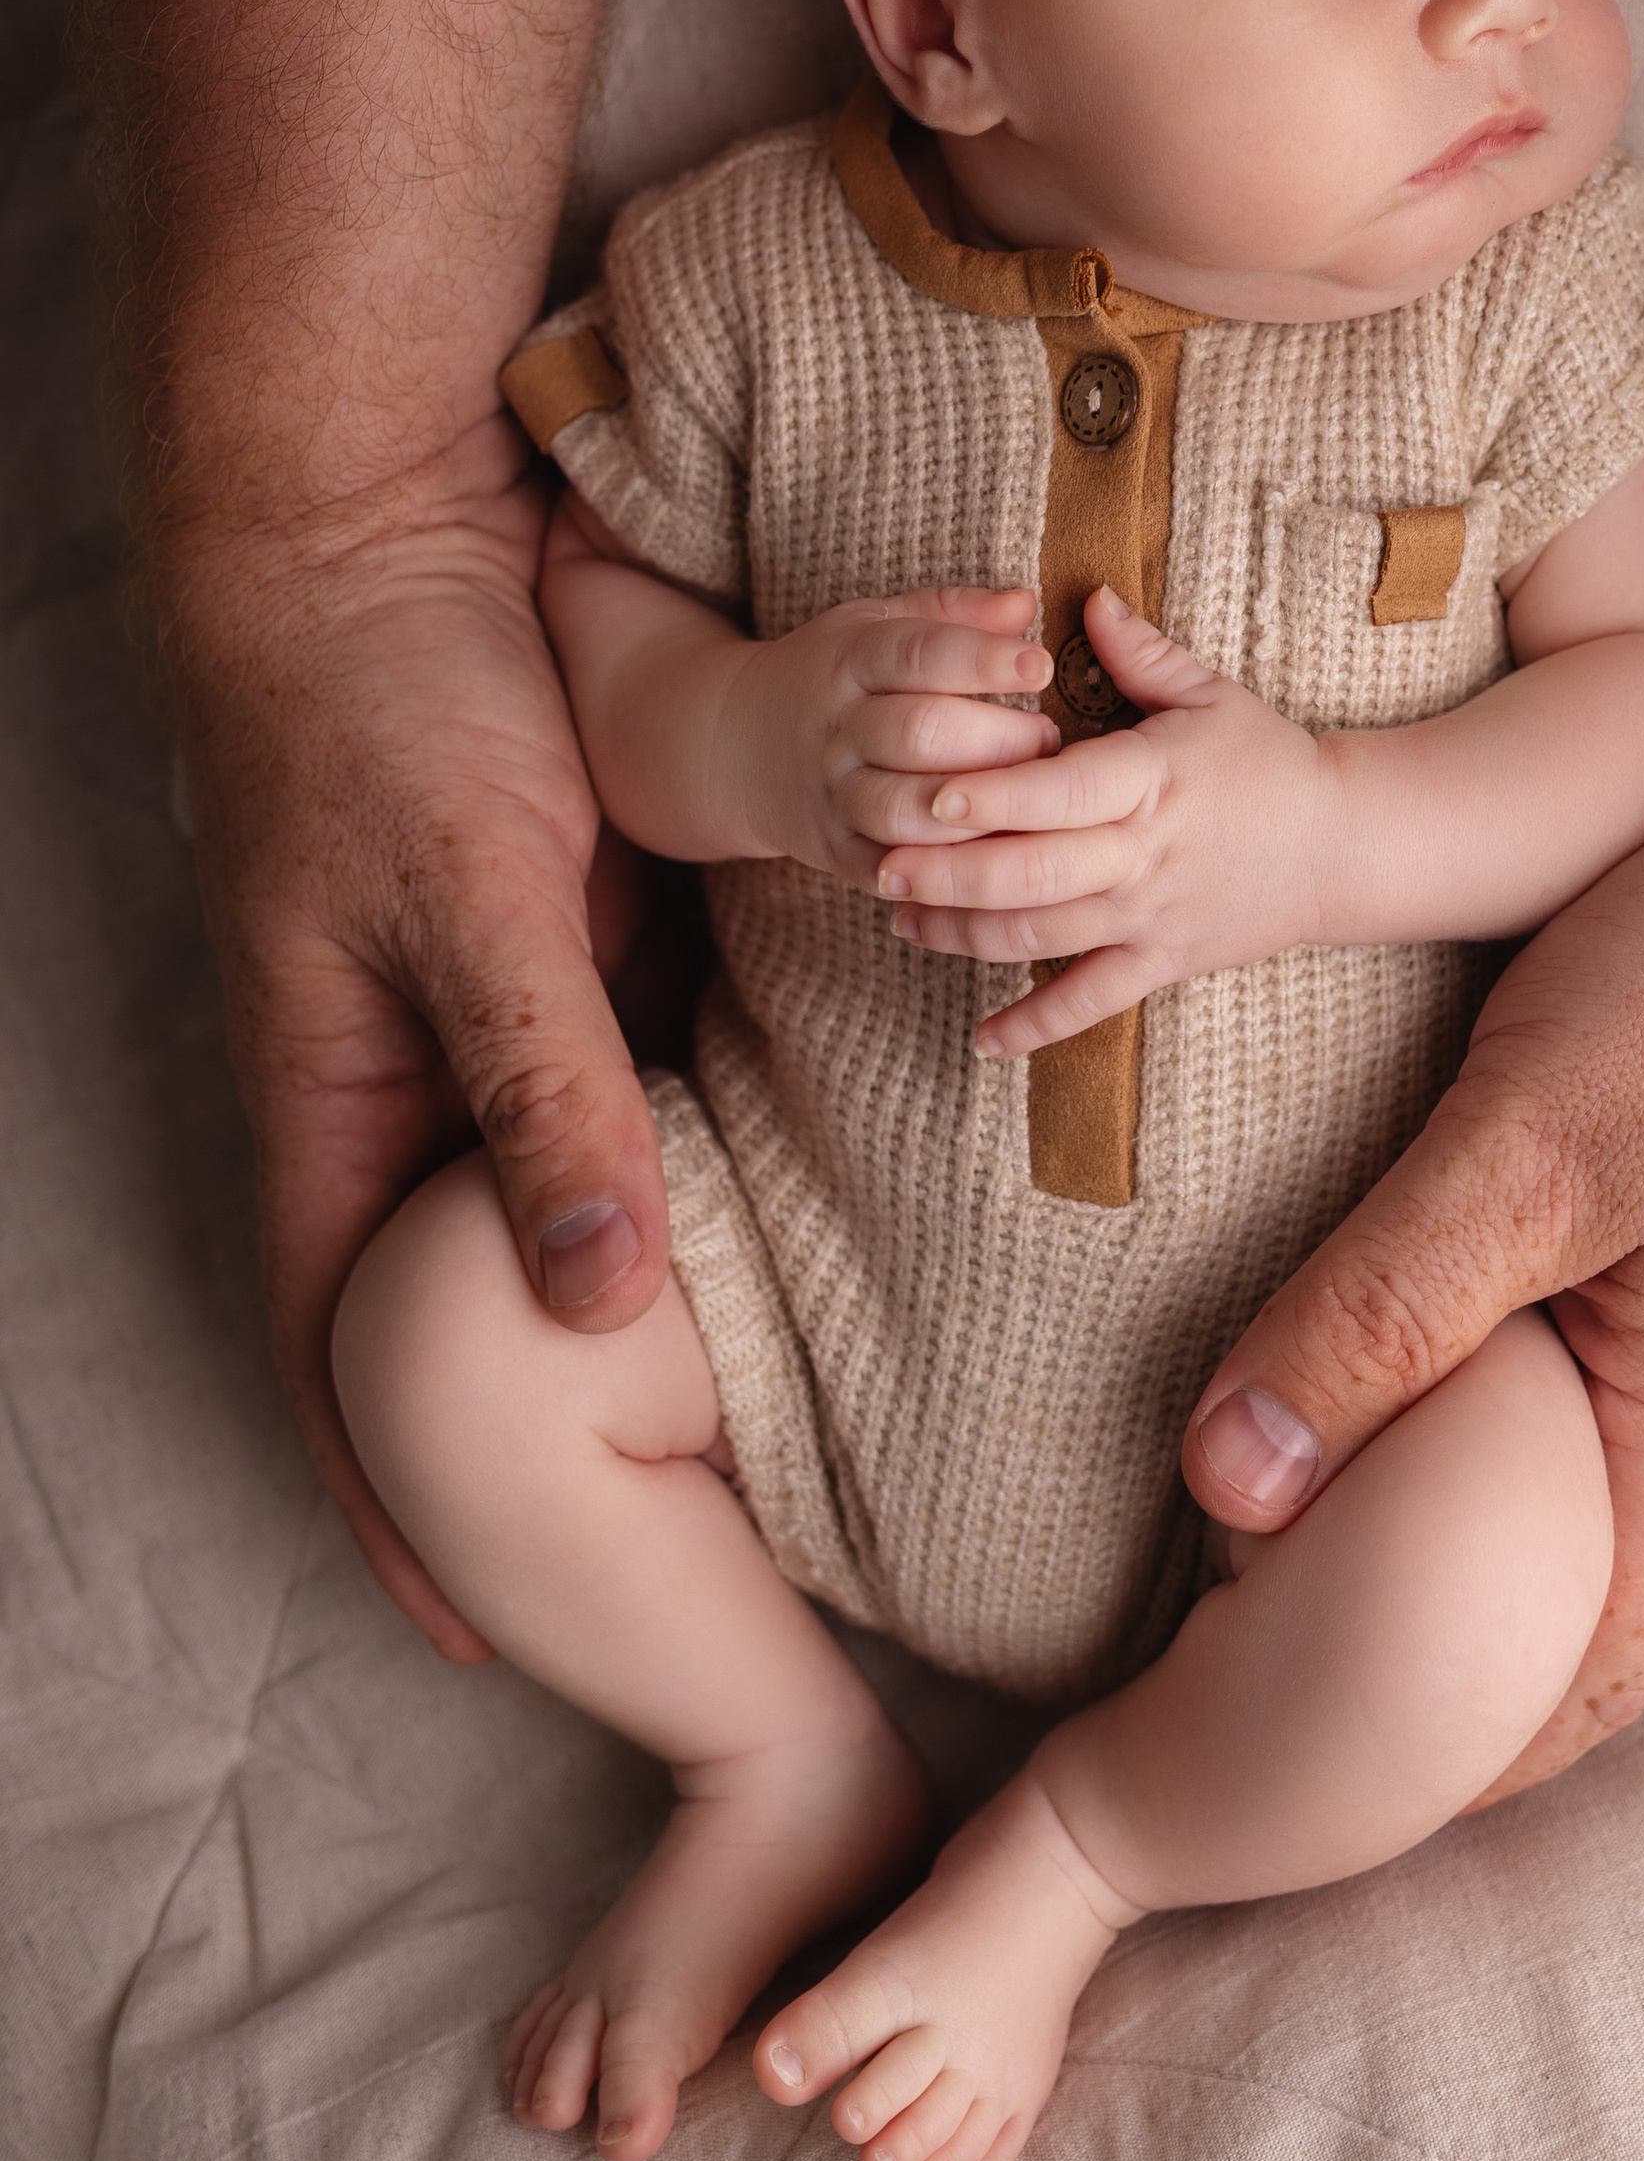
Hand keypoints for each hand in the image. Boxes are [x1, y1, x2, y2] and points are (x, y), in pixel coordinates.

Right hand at [161, 416, 673, 1664]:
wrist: (384, 524)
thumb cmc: (386, 710)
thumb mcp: (467, 902)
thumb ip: (539, 1089)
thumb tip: (593, 1308)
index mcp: (338, 1100)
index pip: (343, 1348)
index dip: (390, 1498)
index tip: (473, 1635)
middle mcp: (412, 1078)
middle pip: (465, 1297)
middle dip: (539, 1428)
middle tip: (657, 1555)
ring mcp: (496, 1008)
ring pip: (566, 1190)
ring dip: (635, 1294)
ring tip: (743, 1430)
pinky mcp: (575, 935)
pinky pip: (637, 1073)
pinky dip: (696, 1148)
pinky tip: (789, 1217)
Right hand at [711, 585, 1059, 878]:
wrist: (731, 747)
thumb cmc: (833, 675)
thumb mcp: (876, 624)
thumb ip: (952, 613)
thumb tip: (1025, 603)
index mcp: (850, 659)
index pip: (917, 654)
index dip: (982, 659)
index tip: (1041, 665)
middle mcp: (836, 727)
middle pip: (918, 733)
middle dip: (995, 740)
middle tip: (1049, 741)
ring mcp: (832, 795)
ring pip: (904, 810)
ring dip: (976, 809)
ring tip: (1030, 797)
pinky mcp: (835, 853)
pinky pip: (895, 870)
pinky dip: (946, 870)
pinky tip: (996, 854)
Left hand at [876, 587, 1331, 1051]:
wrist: (1340, 847)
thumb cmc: (1269, 761)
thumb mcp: (1212, 695)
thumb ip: (1141, 651)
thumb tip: (1087, 595)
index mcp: (1151, 780)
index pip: (1061, 794)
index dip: (994, 798)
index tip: (931, 793)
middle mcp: (1144, 856)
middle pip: (1035, 875)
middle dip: (952, 876)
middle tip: (882, 866)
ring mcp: (1150, 917)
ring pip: (1045, 938)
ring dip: (967, 936)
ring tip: (902, 919)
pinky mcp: (1161, 963)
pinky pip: (1092, 1004)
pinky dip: (1037, 1027)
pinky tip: (983, 1040)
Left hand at [1173, 710, 1643, 1796]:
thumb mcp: (1528, 1150)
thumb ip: (1379, 1310)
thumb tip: (1230, 1486)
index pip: (1583, 1685)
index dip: (1450, 1760)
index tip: (1305, 1776)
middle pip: (1568, 1590)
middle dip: (1430, 1639)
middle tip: (1264, 1643)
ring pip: (1570, 1462)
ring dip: (1451, 1497)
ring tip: (1297, 1497)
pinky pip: (1586, 1355)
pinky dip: (1485, 1383)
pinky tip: (1396, 1332)